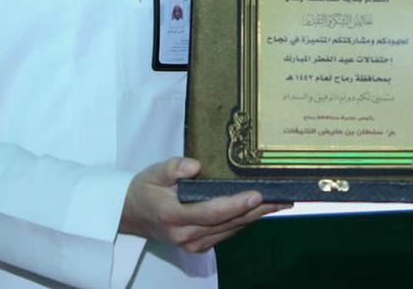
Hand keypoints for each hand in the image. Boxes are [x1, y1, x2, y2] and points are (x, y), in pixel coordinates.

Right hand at [119, 157, 289, 252]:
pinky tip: (259, 211)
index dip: (236, 204)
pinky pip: (225, 233)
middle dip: (257, 210)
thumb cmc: (144, 189)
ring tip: (280, 202)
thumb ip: (174, 167)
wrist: (129, 214)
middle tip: (283, 197)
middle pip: (228, 222)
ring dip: (255, 217)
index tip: (258, 195)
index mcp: (174, 215)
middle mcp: (186, 234)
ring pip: (230, 230)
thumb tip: (196, 166)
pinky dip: (243, 221)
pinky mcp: (198, 247)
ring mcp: (192, 244)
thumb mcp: (154, 171)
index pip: (211, 211)